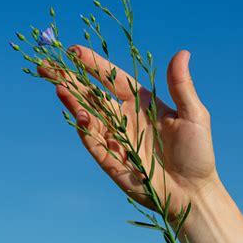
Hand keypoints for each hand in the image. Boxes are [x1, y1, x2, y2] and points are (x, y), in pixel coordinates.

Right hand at [37, 45, 217, 217]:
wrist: (192, 192)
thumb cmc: (197, 153)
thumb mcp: (193, 115)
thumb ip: (181, 86)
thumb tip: (183, 52)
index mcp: (140, 102)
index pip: (110, 78)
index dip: (92, 64)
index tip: (73, 51)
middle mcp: (123, 117)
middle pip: (90, 94)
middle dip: (68, 79)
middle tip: (46, 65)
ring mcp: (115, 138)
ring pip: (87, 115)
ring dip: (72, 101)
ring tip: (59, 86)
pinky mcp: (110, 160)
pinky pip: (93, 142)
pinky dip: (85, 128)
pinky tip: (79, 114)